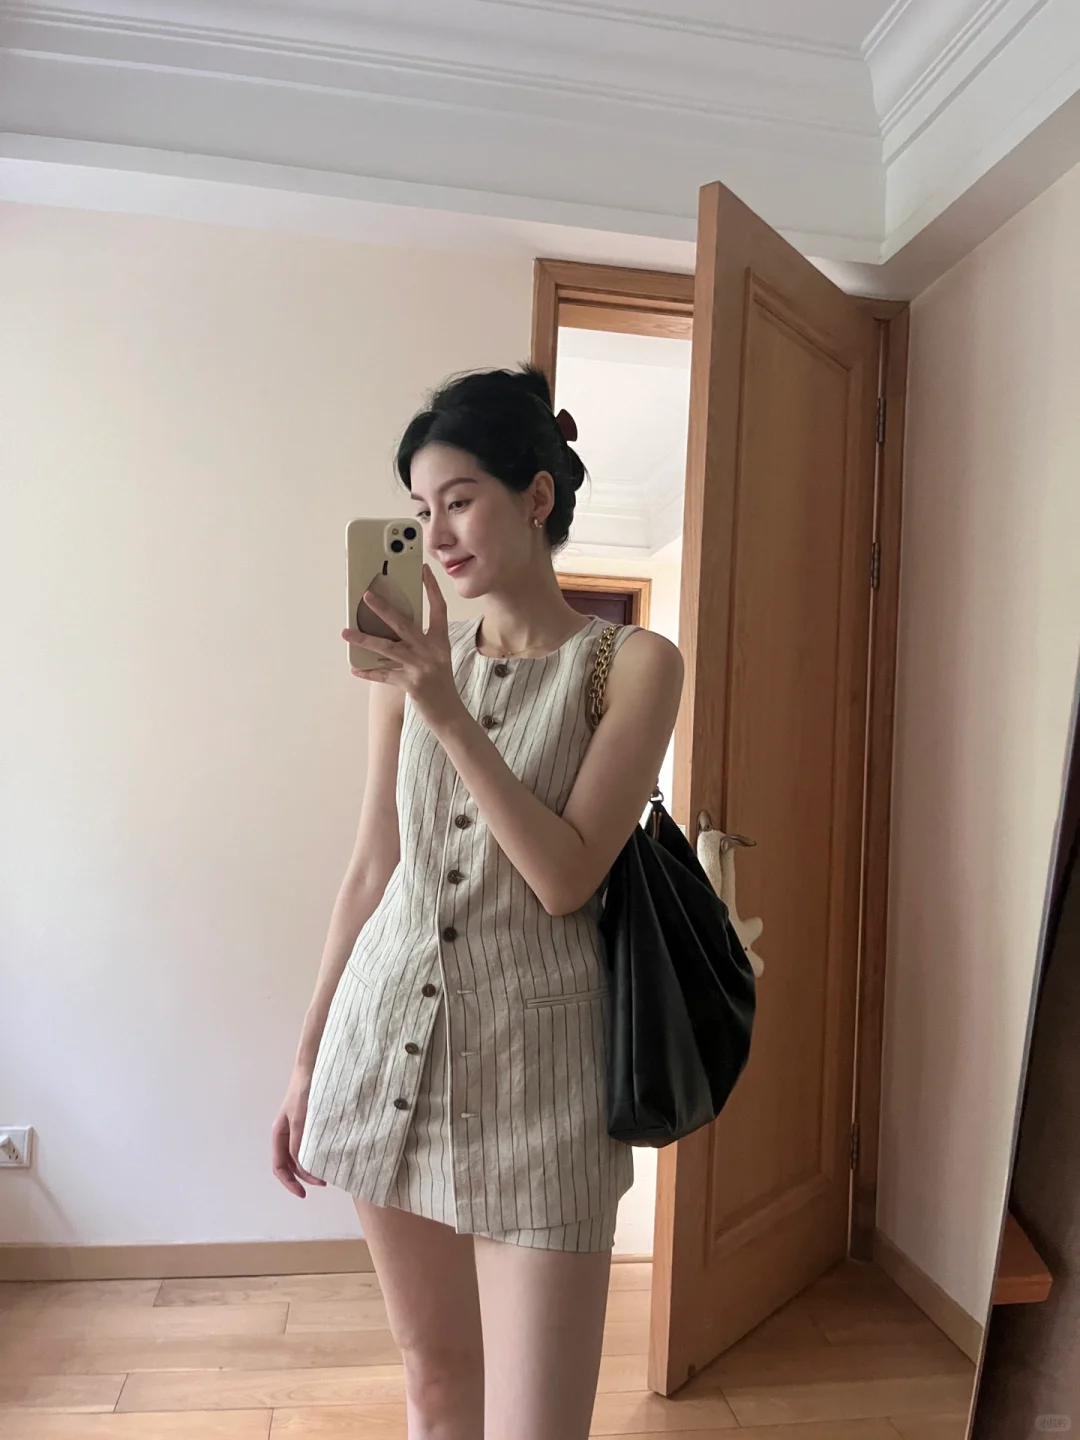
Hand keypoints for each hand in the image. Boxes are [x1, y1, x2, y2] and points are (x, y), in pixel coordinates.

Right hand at [271, 1075, 325, 1199]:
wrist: (313, 1068)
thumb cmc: (304, 1092)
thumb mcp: (300, 1119)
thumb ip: (298, 1142)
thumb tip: (301, 1166)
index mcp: (279, 1134)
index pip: (279, 1167)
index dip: (290, 1183)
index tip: (304, 1193)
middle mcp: (287, 1134)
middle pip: (290, 1165)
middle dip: (303, 1177)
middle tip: (323, 1182)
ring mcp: (298, 1129)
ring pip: (301, 1156)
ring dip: (311, 1167)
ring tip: (327, 1172)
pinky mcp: (310, 1123)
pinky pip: (310, 1145)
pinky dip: (316, 1155)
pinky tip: (328, 1156)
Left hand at [343, 565, 463, 728]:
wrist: (449, 714)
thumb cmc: (441, 684)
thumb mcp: (438, 658)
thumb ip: (420, 643)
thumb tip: (392, 628)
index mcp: (440, 642)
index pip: (437, 608)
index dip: (431, 588)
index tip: (423, 570)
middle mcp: (431, 651)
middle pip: (404, 624)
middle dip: (383, 609)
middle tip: (366, 596)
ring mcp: (421, 667)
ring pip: (387, 648)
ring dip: (364, 639)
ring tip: (346, 632)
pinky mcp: (411, 684)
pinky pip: (383, 675)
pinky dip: (368, 672)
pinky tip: (355, 668)